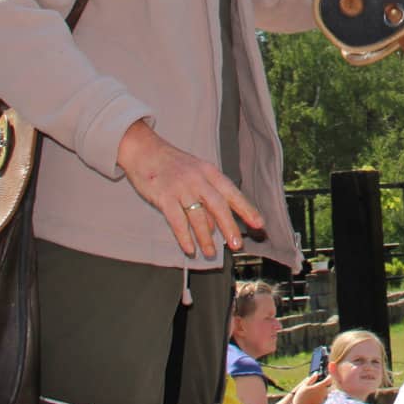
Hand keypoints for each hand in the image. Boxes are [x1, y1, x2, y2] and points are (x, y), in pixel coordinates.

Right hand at [117, 122, 263, 257]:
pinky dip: (184, 237)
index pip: (232, 192)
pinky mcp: (164, 196)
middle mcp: (198, 179)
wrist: (144, 149)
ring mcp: (181, 187)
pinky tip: (190, 249)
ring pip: (198, 216)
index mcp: (209, 172)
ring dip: (206, 237)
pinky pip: (177, 221)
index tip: (259, 224)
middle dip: (229, 226)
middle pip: (218, 205)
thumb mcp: (195, 172)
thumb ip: (206, 195)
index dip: (247, 208)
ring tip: (210, 253)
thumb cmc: (172, 164)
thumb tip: (216, 225)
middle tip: (236, 245)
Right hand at [291, 370, 333, 403]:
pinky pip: (323, 397)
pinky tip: (312, 396)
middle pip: (327, 385)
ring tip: (313, 390)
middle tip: (316, 382)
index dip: (328, 376)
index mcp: (319, 387)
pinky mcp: (321, 403)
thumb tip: (316, 373)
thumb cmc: (301, 397)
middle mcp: (323, 393)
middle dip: (323, 383)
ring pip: (325, 391)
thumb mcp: (304, 386)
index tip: (326, 375)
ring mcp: (322, 399)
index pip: (329, 380)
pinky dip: (320, 395)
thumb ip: (311, 379)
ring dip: (322, 389)